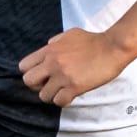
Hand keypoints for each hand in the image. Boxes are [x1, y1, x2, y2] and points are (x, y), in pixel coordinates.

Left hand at [18, 29, 132, 107]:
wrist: (112, 47)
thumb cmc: (94, 40)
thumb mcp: (70, 34)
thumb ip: (55, 41)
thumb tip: (48, 46)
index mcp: (49, 50)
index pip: (23, 66)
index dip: (31, 73)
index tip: (42, 75)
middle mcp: (52, 63)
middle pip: (28, 82)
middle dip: (37, 86)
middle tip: (49, 85)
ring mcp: (63, 76)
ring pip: (43, 96)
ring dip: (52, 95)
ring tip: (63, 91)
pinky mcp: (75, 86)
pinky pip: (59, 102)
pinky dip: (64, 101)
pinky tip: (72, 95)